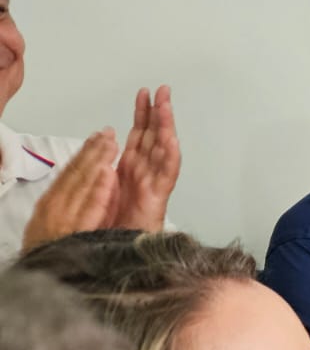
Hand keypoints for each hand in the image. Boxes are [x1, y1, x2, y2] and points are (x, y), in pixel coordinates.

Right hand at [20, 128, 118, 249]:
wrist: (39, 280)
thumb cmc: (48, 253)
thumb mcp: (50, 225)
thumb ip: (63, 205)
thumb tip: (77, 187)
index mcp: (51, 205)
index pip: (70, 173)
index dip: (85, 153)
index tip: (98, 137)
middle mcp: (55, 207)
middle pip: (76, 173)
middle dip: (93, 151)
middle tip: (108, 133)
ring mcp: (63, 218)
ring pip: (82, 184)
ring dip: (96, 161)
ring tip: (109, 143)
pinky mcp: (74, 231)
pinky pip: (89, 207)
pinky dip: (98, 189)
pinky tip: (108, 173)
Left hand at [111, 85, 179, 230]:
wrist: (111, 258)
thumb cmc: (109, 232)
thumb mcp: (99, 194)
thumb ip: (102, 173)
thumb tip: (104, 146)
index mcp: (129, 173)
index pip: (138, 138)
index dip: (142, 117)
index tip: (144, 96)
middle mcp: (142, 176)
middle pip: (153, 138)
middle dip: (158, 113)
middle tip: (161, 91)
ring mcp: (151, 186)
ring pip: (162, 151)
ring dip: (165, 127)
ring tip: (166, 106)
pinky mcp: (156, 200)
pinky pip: (165, 175)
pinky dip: (169, 157)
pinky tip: (170, 141)